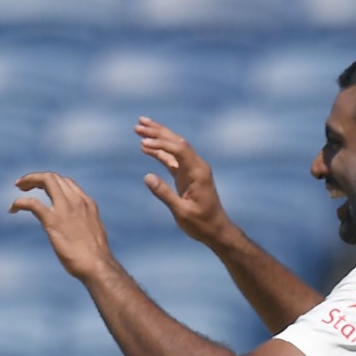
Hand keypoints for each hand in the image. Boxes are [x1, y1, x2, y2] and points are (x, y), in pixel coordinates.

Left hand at [9, 172, 115, 279]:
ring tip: (18, 188)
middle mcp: (77, 202)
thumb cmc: (96, 256)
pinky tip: (13, 209)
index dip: (51, 182)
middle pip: (54, 177)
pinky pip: (31, 203)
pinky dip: (18, 203)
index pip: (66, 182)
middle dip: (36, 178)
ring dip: (28, 181)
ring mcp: (65, 209)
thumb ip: (84, 224)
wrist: (97, 266)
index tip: (40, 189)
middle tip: (23, 186)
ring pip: (45, 180)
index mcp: (87, 204)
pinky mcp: (53, 221)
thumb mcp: (93, 232)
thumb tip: (78, 228)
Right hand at [135, 116, 232, 244]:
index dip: (162, 143)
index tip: (143, 143)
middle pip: (177, 142)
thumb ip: (165, 194)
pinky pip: (171, 159)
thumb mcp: (182, 212)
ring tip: (138, 128)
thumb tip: (147, 176)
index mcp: (199, 173)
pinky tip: (145, 147)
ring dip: (157, 138)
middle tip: (138, 124)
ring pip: (173, 148)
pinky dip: (159, 152)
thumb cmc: (202, 224)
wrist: (216, 231)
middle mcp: (197, 167)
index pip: (180, 149)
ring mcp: (191, 170)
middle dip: (158, 132)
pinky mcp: (186, 176)